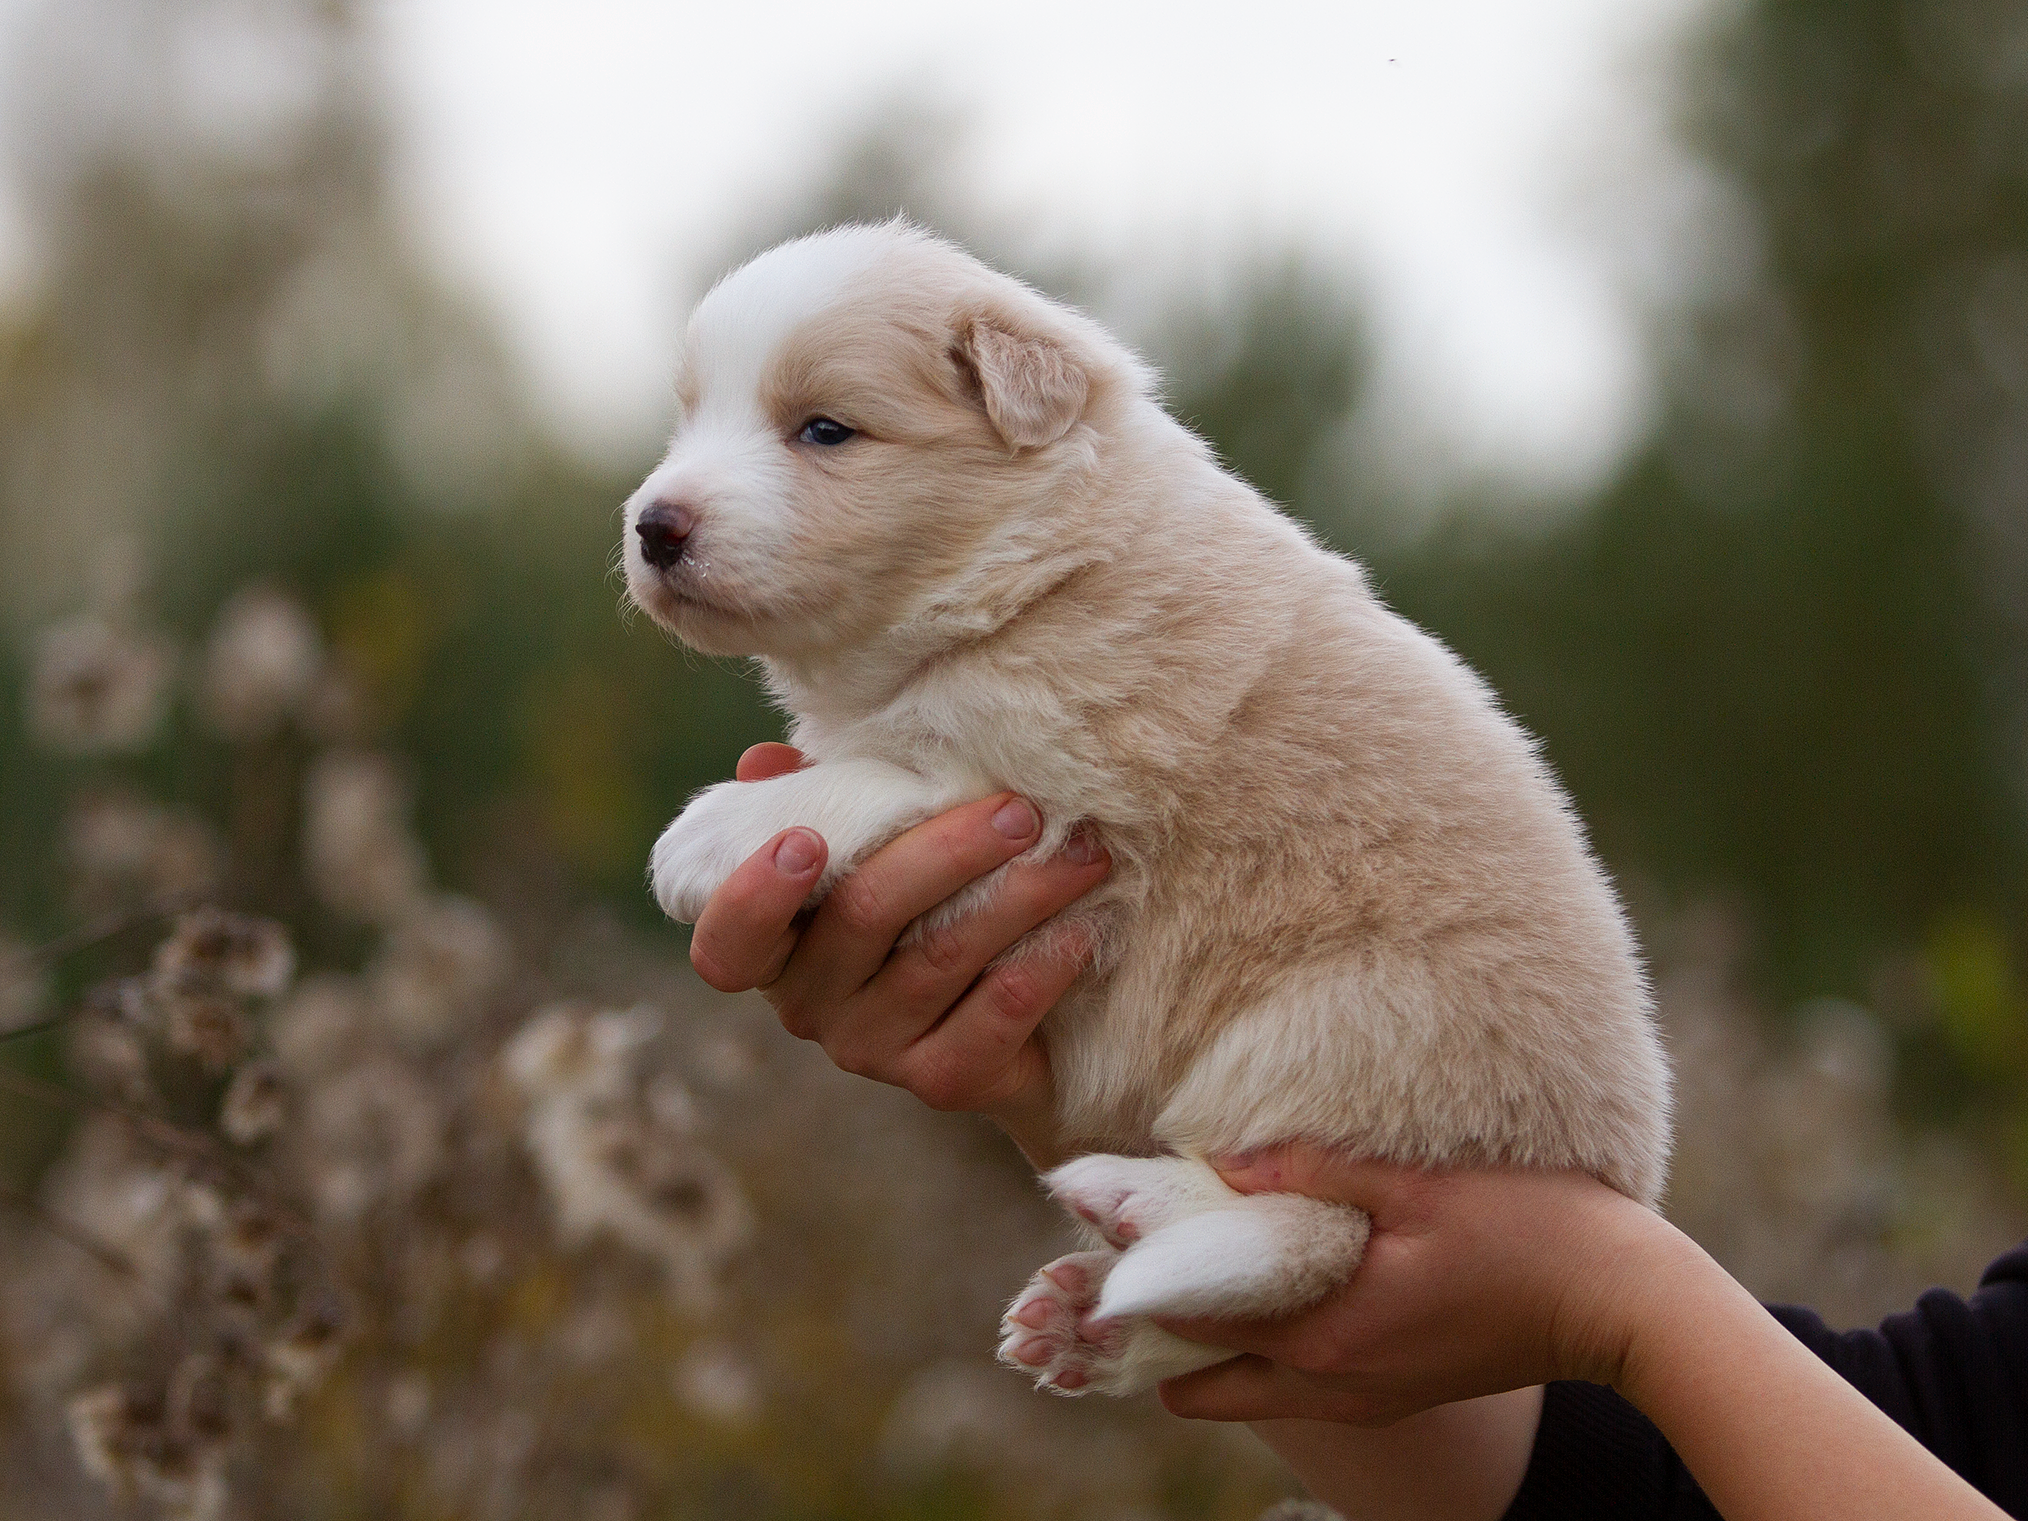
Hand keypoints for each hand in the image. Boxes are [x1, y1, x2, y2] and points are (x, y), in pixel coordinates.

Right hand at [686, 744, 1110, 1165]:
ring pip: (942, 957)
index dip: (755, 897)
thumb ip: (815, 801)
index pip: (728, 946)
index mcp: (774, 949)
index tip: (805, 841)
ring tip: (1078, 852)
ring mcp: (872, 1050)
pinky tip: (1081, 926)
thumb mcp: (862, 848)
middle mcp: (809, 1007)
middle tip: (1019, 811)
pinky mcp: (942, 1081)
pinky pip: (995, 1018)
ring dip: (1019, 896)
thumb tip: (766, 762)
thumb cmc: (918, 904)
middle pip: (865, 916)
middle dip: (947, 851)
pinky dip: (1042, 966)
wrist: (1004, 1026)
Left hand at [1155, 1146, 1675, 1426]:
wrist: (1623, 1305)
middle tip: (1121, 1264)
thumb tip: (1220, 1157)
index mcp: (1328, 1336)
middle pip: (1201, 1372)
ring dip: (1202, 1342)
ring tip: (1176, 1277)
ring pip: (1244, 1385)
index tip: (1101, 1225)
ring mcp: (1363, 1395)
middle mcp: (1333, 1383)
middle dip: (1154, 1324)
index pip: (1193, 1316)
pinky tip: (1255, 1292)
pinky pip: (1292, 1381)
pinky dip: (1254, 1349)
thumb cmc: (1530, 1233)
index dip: (1140, 1273)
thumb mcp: (1419, 1185)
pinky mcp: (1392, 1390)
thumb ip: (1313, 1167)